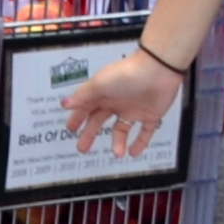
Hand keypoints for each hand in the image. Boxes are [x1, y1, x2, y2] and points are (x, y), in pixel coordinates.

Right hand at [60, 42, 182, 155]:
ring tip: (118, 153)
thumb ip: (82, 96)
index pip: (86, 108)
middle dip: (90, 134)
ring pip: (121, 130)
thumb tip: (65, 104)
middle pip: (99, 121)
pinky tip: (134, 152)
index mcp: (102, 93)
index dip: (77, 118)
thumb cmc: (127, 74)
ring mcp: (133, 109)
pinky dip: (140, 143)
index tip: (71, 129)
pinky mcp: (150, 115)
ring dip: (117, 142)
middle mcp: (116, 101)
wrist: (158, 70)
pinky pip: (144, 132)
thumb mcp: (99, 84)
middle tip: (83, 148)